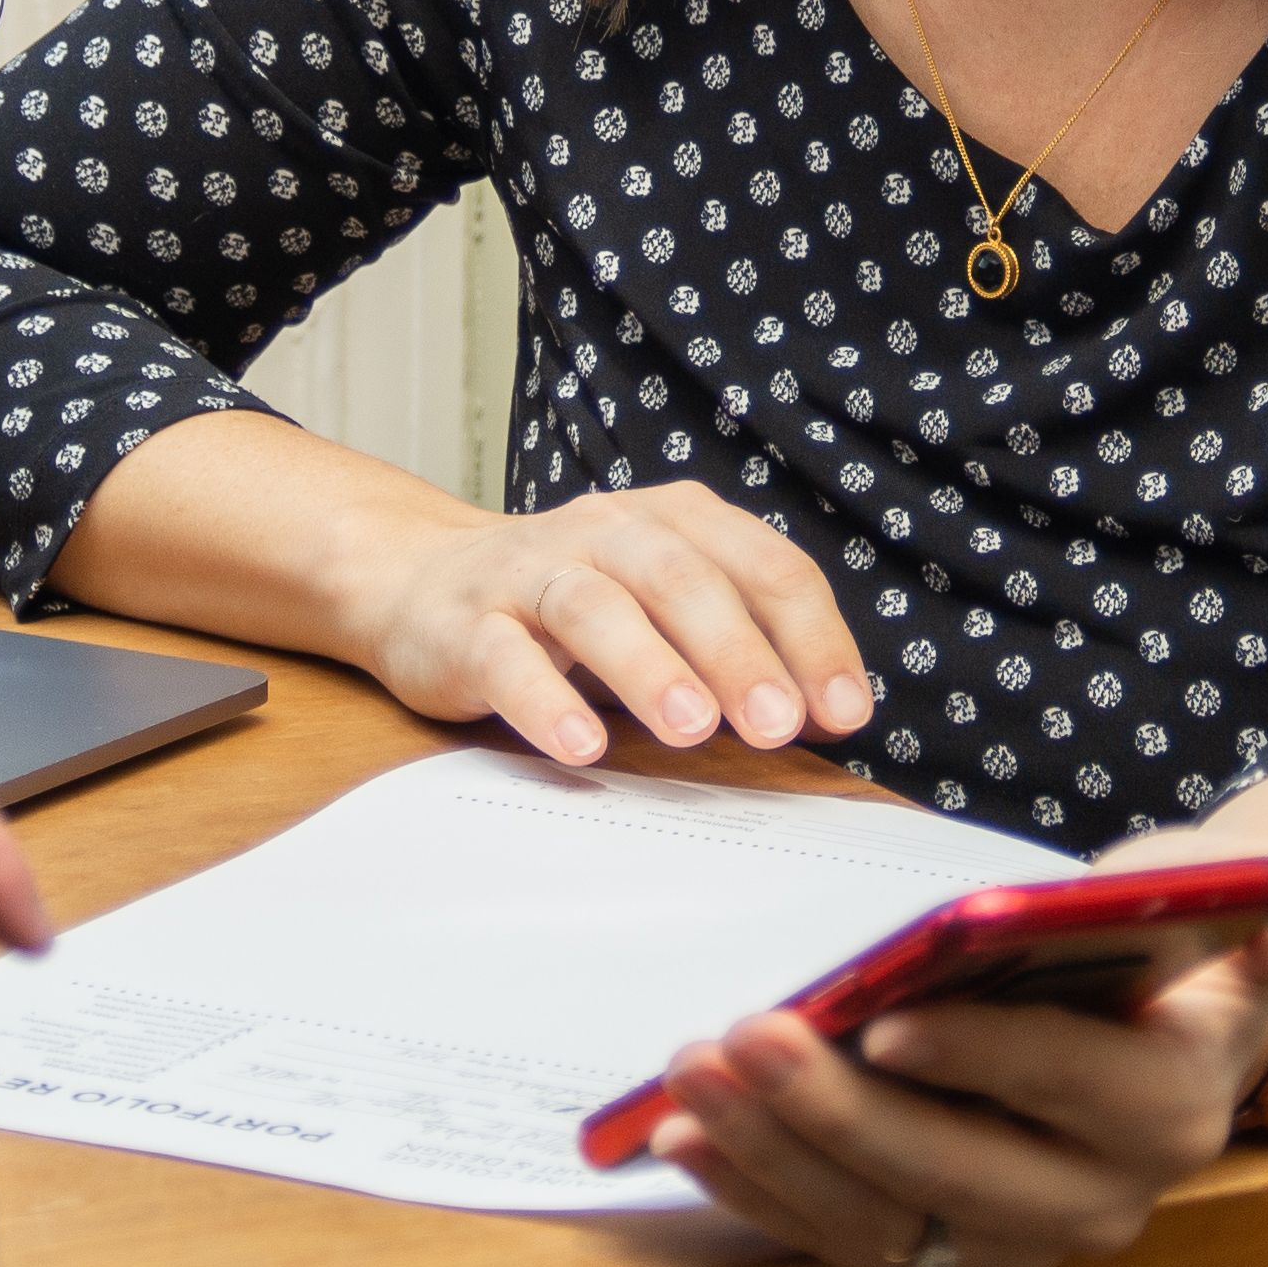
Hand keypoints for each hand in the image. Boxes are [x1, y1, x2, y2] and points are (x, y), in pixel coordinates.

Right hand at [351, 479, 875, 765]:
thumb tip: (829, 711)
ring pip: (594, 607)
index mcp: (675, 521)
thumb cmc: (572, 610)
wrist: (422, 583)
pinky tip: (581, 745)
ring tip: (691, 728)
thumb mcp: (666, 608)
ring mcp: (532, 574)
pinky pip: (506, 658)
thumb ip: (743, 646)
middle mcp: (607, 530)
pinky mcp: (467, 625)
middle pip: (681, 579)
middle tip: (776, 725)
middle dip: (737, 653)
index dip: (813, 638)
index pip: (765, 566)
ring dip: (648, 667)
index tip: (844, 711)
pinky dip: (546, 701)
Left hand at [646, 821, 1267, 1266]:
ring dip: (775, 1155)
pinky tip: (686, 1138)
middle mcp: (1099, 1202)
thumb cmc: (1195, 943)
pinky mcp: (942, 1253)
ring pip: (882, 1220)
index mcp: (1175, 1111)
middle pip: (955, 1173)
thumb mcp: (1267, 907)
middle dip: (839, 1113)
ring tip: (690, 1077)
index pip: (1069, 1088)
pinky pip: (839, 1238)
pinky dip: (758, 1192)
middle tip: (744, 1038)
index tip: (884, 1018)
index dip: (978, 1056)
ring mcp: (1014, 1244)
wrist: (1176, 1022)